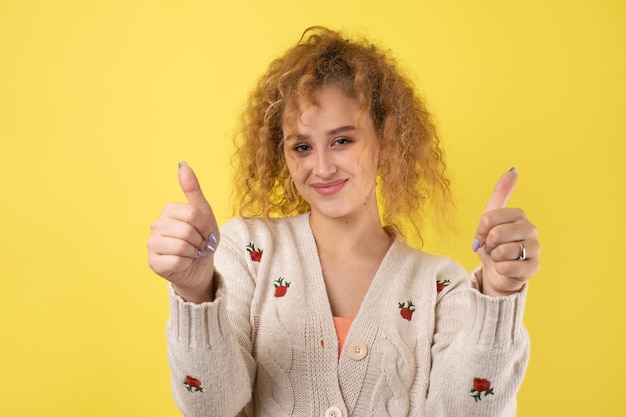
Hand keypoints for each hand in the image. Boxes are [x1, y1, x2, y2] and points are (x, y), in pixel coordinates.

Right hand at [147, 162, 219, 302]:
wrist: (200, 268)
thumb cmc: (202, 240)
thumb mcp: (204, 214)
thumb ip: (193, 190)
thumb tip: (182, 165)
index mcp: (168, 211)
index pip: (192, 214)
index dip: (205, 227)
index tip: (206, 233)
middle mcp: (156, 225)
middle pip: (187, 230)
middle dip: (200, 241)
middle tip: (199, 245)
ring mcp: (152, 244)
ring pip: (181, 245)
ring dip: (193, 253)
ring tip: (192, 253)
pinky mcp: (153, 262)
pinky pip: (175, 261)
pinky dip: (186, 263)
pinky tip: (184, 263)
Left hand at [472, 168, 539, 295]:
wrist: (498, 270)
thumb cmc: (495, 242)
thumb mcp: (492, 216)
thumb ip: (501, 193)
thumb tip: (513, 170)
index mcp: (519, 215)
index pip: (489, 218)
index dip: (480, 230)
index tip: (483, 235)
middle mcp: (531, 229)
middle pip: (496, 234)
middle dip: (488, 244)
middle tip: (492, 247)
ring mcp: (535, 249)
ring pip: (504, 251)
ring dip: (495, 257)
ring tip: (499, 257)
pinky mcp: (533, 267)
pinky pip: (509, 266)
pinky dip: (499, 268)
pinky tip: (503, 267)